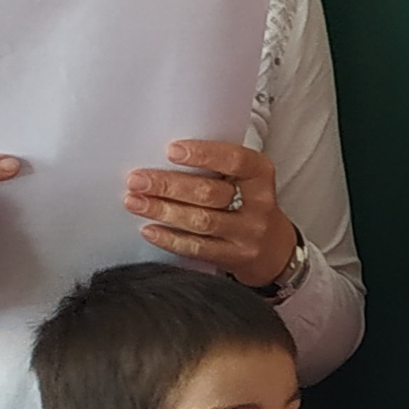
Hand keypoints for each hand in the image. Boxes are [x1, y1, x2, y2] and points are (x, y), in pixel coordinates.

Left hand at [128, 138, 293, 288]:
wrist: (273, 250)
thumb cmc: (247, 204)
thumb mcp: (244, 179)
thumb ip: (215, 167)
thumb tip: (162, 159)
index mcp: (260, 175)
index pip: (235, 160)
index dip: (203, 154)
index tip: (171, 150)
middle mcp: (259, 205)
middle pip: (210, 193)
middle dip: (168, 185)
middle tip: (137, 180)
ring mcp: (248, 234)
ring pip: (201, 221)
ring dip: (163, 210)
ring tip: (135, 202)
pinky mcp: (235, 257)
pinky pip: (198, 248)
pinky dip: (170, 239)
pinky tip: (150, 230)